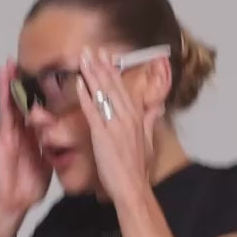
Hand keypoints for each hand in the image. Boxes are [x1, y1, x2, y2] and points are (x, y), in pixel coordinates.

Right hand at [0, 58, 51, 229]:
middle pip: (17, 102)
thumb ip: (53, 146)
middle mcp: (18, 134)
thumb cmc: (29, 186)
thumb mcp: (48, 162)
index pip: (33, 108)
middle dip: (16, 82)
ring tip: (3, 69)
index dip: (35, 92)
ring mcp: (6, 139)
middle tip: (16, 60)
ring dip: (3, 89)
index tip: (39, 73)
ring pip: (5, 108)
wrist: (16, 204)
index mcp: (31, 136)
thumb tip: (66, 136)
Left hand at [75, 47, 161, 205]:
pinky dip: (86, 96)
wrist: (133, 187)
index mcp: (137, 117)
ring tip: (83, 58)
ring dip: (92, 74)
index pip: (123, 88)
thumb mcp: (149, 142)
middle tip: (90, 49)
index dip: (113, 70)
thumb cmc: (139, 170)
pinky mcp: (103, 135)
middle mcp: (127, 117)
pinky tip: (79, 84)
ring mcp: (115, 125)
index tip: (106, 55)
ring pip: (103, 94)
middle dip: (101, 65)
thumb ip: (151, 121)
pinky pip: (93, 112)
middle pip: (112, 86)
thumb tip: (158, 108)